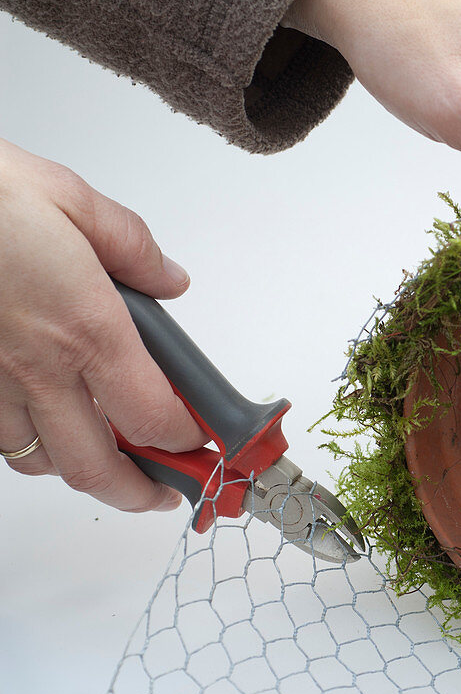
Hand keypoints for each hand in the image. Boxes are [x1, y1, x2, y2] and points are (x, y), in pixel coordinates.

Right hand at [0, 139, 207, 511]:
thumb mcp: (74, 201)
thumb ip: (133, 248)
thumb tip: (169, 280)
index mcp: (86, 327)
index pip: (152, 416)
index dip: (185, 441)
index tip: (202, 441)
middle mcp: (37, 367)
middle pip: (95, 466)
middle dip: (137, 492)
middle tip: (163, 492)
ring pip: (38, 460)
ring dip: (79, 468)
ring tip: (107, 458)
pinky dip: (24, 447)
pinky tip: (41, 429)